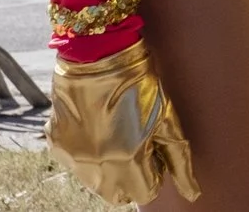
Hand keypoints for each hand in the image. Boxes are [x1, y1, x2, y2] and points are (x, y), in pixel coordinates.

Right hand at [47, 40, 198, 204]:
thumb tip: (193, 193)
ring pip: (95, 183)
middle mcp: (97, 165)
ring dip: (110, 169)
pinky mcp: (56, 143)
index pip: (145, 192)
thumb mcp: (166, 118)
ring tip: (118, 134)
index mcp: (127, 160)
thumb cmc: (141, 83)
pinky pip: (75, 164)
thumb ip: (179, 160)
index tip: (155, 151)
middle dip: (131, 177)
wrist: (99, 54)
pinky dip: (88, 155)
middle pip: (118, 194)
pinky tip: (98, 128)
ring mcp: (73, 156)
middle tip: (138, 145)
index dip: (154, 173)